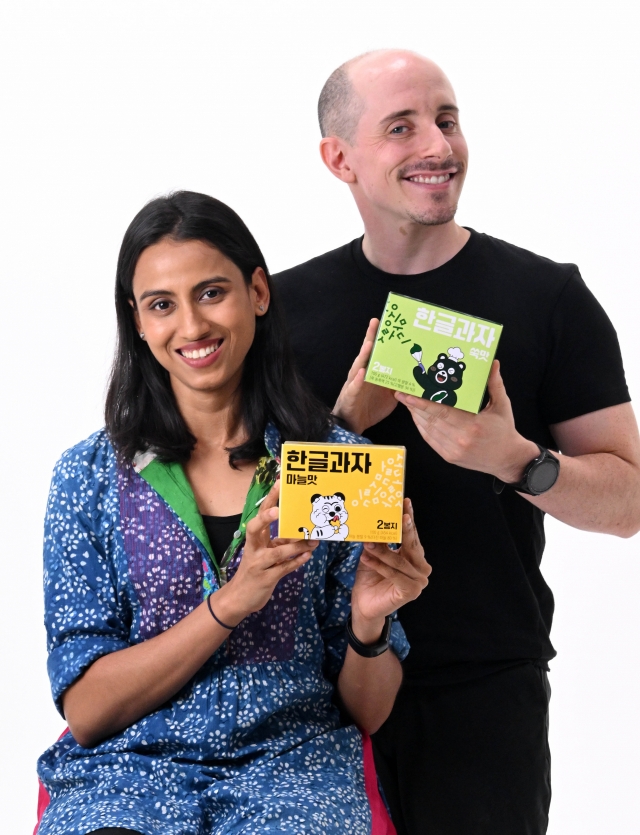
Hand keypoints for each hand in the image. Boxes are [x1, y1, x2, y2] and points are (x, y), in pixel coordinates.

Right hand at [215, 481, 316, 623]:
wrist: (240, 597)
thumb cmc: (256, 570)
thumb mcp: (265, 553)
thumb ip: (280, 542)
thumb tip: (301, 532)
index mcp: (254, 539)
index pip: (259, 515)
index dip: (269, 499)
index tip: (279, 484)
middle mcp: (254, 548)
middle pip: (256, 527)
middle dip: (266, 517)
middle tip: (279, 509)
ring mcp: (259, 564)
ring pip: (278, 551)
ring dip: (297, 546)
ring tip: (313, 540)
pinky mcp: (266, 578)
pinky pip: (284, 568)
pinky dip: (297, 561)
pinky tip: (308, 555)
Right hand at [333, 318, 397, 434]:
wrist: (354, 424)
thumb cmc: (369, 407)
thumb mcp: (390, 395)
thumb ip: (398, 383)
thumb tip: (415, 377)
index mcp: (371, 372)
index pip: (376, 352)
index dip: (380, 338)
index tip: (386, 322)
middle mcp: (362, 374)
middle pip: (366, 353)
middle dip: (370, 337)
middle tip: (375, 322)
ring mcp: (355, 384)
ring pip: (359, 366)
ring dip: (364, 355)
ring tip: (370, 344)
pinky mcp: (351, 395)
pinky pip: (355, 387)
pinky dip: (358, 380)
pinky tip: (362, 373)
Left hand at [350, 499, 430, 642]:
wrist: (365, 605)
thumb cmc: (371, 577)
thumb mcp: (373, 554)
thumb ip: (379, 540)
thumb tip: (374, 519)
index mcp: (414, 556)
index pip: (412, 535)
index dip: (409, 518)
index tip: (405, 502)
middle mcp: (421, 567)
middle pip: (411, 545)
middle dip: (404, 529)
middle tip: (399, 515)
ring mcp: (419, 581)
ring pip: (400, 561)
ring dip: (382, 551)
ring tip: (367, 543)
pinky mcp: (411, 592)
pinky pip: (394, 574)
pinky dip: (380, 566)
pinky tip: (366, 559)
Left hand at [395, 360, 539, 482]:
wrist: (508, 459)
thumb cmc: (504, 430)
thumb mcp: (502, 405)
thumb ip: (494, 384)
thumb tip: (493, 363)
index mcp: (472, 424)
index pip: (441, 411)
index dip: (421, 403)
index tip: (408, 394)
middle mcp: (461, 438)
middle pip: (430, 419)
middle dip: (412, 406)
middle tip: (400, 394)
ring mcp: (453, 449)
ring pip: (428, 430)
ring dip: (415, 416)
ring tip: (407, 403)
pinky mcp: (449, 457)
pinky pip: (430, 440)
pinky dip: (421, 428)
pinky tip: (417, 417)